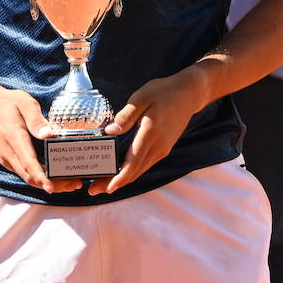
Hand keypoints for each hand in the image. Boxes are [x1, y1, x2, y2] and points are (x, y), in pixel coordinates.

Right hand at [0, 87, 83, 193]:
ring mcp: (7, 158)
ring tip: (71, 182)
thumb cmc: (7, 103)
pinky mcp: (8, 160)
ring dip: (48, 183)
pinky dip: (39, 178)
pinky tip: (55, 175)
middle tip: (75, 184)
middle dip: (53, 184)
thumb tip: (48, 134)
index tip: (51, 187)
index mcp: (14, 137)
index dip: (40, 177)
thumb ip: (36, 119)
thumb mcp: (24, 102)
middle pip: (30, 176)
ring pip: (27, 178)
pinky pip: (24, 173)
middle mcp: (8, 153)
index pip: (28, 162)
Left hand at [87, 69, 207, 195]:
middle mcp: (158, 146)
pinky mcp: (163, 148)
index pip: (134, 161)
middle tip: (94, 190)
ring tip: (102, 184)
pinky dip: (132, 171)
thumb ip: (125, 116)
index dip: (120, 177)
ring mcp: (162, 149)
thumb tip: (110, 131)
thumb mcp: (141, 98)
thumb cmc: (163, 92)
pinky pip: (145, 164)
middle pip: (135, 171)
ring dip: (122, 179)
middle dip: (115, 182)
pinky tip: (120, 171)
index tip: (108, 188)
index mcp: (151, 133)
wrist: (188, 94)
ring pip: (140, 170)